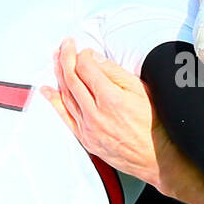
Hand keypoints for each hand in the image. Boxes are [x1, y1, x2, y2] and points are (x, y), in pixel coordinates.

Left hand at [40, 39, 189, 195]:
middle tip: (64, 46)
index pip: (86, 68)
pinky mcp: (85, 139)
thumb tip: (95, 60)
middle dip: (66, 58)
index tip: (85, 50)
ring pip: (66, 96)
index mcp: (111, 99)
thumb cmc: (154, 124)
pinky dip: (54, 101)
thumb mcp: (141, 91)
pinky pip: (64, 116)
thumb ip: (115, 73)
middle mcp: (96, 114)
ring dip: (59, 74)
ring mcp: (88, 128)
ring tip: (56, 60)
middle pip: (72, 79)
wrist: (156, 157)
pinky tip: (47, 90)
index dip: (83, 55)